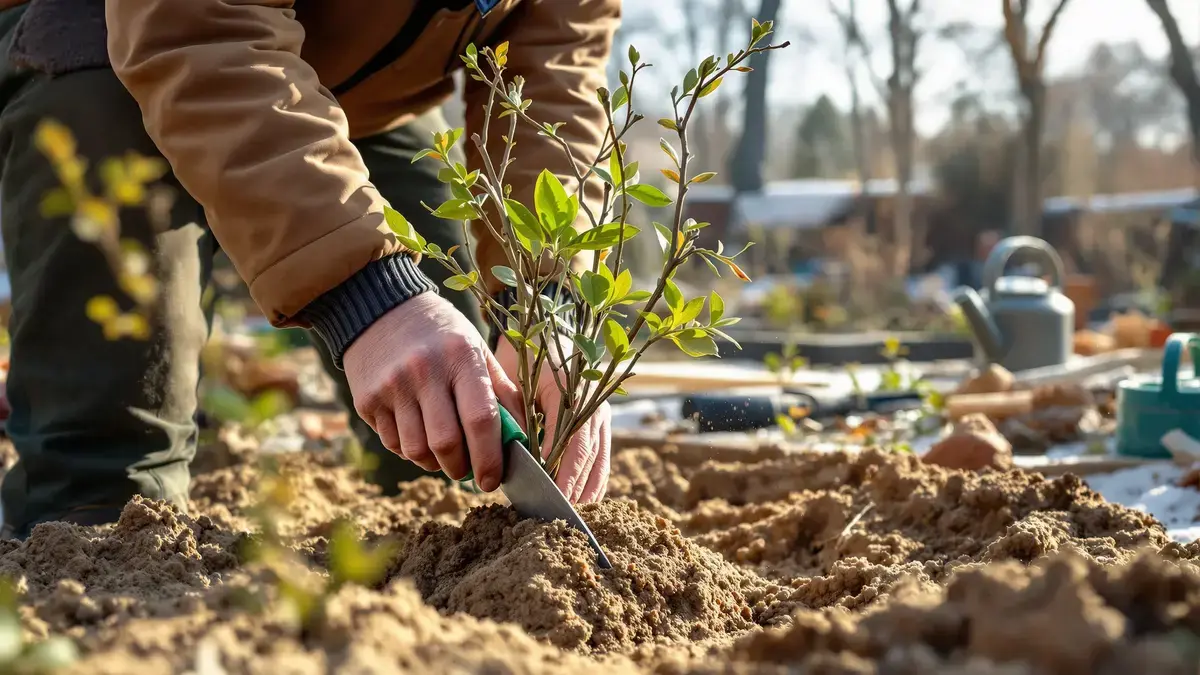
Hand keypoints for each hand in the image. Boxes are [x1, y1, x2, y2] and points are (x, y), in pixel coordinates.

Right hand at [343, 293, 524, 491]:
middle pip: (446, 444)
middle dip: (462, 469)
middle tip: (469, 472)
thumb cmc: (442, 334)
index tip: (494, 479)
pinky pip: (392, 444)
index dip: (490, 458)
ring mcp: (392, 387)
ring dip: (435, 465)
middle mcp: (424, 372)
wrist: (380, 308)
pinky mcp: (367, 400)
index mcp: (461, 357)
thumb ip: (502, 392)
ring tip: (444, 455)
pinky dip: (410, 452)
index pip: (481, 420)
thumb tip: (521, 438)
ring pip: (416, 451)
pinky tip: (419, 436)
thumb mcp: (477, 350)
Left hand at [495, 336, 610, 503]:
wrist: (547, 327)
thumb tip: (520, 459)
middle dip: (574, 489)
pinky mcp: (601, 423)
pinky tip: (582, 502)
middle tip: (557, 518)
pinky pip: (601, 459)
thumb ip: (520, 416)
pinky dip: (592, 482)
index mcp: (573, 391)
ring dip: (585, 491)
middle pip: (589, 457)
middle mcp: (593, 405)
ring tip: (570, 517)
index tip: (552, 497)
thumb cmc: (525, 355)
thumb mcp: (516, 380)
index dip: (564, 472)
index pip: (572, 441)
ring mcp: (601, 414)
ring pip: (599, 462)